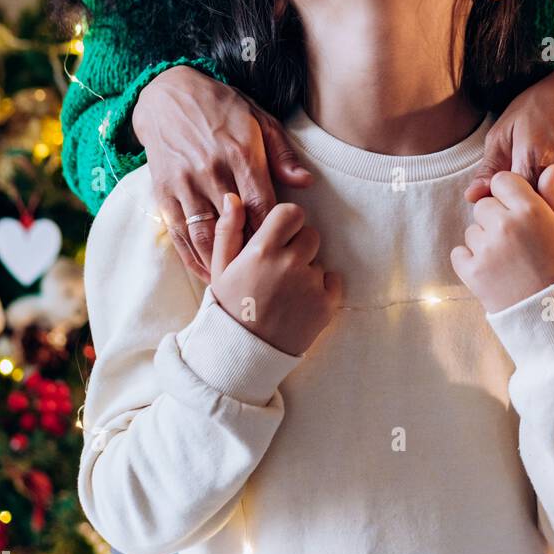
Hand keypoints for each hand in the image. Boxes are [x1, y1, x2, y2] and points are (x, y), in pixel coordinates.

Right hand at [132, 66, 312, 280]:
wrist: (167, 96)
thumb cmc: (221, 107)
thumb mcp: (259, 119)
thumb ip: (282, 154)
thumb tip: (306, 182)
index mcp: (241, 153)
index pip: (263, 205)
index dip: (274, 232)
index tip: (286, 250)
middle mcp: (213, 171)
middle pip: (237, 226)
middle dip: (252, 254)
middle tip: (268, 276)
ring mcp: (185, 184)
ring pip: (206, 235)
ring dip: (223, 262)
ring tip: (241, 282)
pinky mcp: (164, 193)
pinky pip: (180, 234)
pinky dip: (194, 258)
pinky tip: (209, 272)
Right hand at [210, 192, 342, 356]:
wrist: (242, 355)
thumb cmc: (229, 308)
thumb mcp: (219, 269)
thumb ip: (228, 230)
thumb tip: (235, 198)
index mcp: (262, 251)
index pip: (292, 213)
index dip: (286, 223)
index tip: (278, 237)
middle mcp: (289, 264)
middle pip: (310, 234)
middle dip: (298, 246)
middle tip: (280, 268)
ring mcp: (310, 285)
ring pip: (318, 260)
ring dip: (307, 270)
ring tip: (285, 292)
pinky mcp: (326, 306)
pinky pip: (333, 281)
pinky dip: (322, 289)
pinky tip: (300, 302)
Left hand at [451, 165, 553, 313]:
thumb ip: (552, 197)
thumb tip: (551, 168)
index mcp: (531, 210)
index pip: (502, 181)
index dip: (508, 193)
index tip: (516, 209)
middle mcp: (506, 224)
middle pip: (485, 204)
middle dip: (496, 218)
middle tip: (515, 241)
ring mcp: (487, 248)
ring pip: (472, 230)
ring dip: (484, 241)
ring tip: (508, 260)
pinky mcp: (472, 271)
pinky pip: (459, 253)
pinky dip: (470, 261)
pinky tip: (492, 271)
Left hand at [463, 64, 553, 248]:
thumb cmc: (539, 108)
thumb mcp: (506, 129)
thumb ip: (490, 167)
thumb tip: (472, 197)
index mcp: (533, 156)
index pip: (515, 203)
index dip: (505, 220)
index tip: (498, 229)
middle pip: (543, 218)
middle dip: (531, 237)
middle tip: (518, 251)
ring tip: (541, 260)